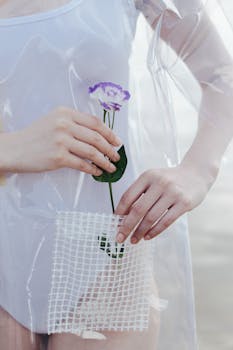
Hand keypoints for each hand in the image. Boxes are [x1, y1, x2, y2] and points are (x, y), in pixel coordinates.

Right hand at [0, 106, 120, 174]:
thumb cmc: (35, 136)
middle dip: (110, 149)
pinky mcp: (58, 157)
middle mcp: (64, 124)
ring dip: (105, 161)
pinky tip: (97, 172)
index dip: (110, 133)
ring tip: (110, 167)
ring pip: (92, 151)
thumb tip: (98, 136)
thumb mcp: (54, 121)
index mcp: (65, 113)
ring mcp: (61, 141)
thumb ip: (74, 124)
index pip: (95, 122)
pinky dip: (92, 169)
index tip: (117, 141)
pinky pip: (82, 164)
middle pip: (96, 137)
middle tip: (117, 156)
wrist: (15, 148)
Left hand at [115, 163, 217, 243]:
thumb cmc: (170, 179)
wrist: (196, 174)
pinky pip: (166, 221)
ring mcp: (173, 193)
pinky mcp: (184, 203)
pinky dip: (155, 231)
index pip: (128, 196)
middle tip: (120, 237)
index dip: (119, 212)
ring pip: (151, 217)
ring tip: (134, 239)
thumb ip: (139, 193)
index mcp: (148, 176)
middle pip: (138, 209)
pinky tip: (148, 236)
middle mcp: (159, 183)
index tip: (114, 224)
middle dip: (127, 226)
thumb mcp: (153, 179)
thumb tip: (123, 215)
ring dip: (140, 231)